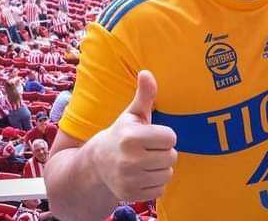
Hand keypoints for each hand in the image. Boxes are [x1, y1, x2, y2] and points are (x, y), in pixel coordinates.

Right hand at [88, 70, 177, 201]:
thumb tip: (146, 72)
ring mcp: (129, 179)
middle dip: (163, 152)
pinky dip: (154, 183)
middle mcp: (129, 160)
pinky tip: (141, 175)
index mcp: (130, 137)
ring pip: (167, 174)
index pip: (171, 137)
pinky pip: (160, 189)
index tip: (150, 136)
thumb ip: (144, 95)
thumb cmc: (121, 135)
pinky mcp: (130, 195)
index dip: (164, 136)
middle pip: (171, 157)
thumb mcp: (131, 115)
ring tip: (145, 162)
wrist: (96, 165)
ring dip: (160, 168)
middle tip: (148, 150)